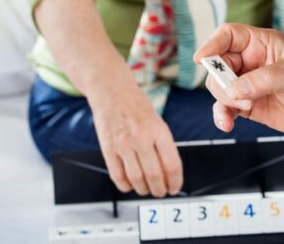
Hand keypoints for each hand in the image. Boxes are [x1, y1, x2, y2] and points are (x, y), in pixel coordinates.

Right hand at [88, 79, 181, 197]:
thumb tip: (169, 170)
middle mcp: (142, 138)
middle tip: (162, 192)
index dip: (175, 180)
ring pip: (136, 178)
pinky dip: (125, 185)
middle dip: (160, 189)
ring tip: (147, 190)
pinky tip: (130, 185)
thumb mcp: (157, 120)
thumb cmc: (137, 105)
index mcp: (159, 130)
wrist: (111, 91)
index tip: (175, 187)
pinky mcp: (108, 149)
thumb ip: (162, 143)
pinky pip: (117, 175)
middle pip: (154, 174)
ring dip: (143, 189)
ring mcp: (123, 144)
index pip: (172, 163)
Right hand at [193, 24, 283, 135]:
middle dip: (221, 80)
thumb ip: (265, 79)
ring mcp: (244, 82)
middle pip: (218, 63)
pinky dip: (221, 115)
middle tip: (236, 94)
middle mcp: (248, 60)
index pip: (229, 35)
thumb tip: (236, 89)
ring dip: (225, 99)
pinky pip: (223, 107)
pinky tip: (227, 125)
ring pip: (217, 86)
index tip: (202, 59)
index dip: (212, 43)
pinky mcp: (243, 103)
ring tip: (246, 107)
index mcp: (260, 43)